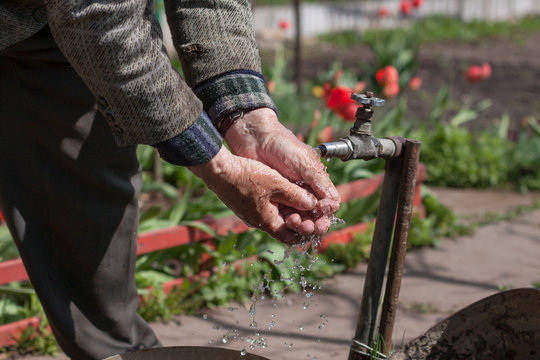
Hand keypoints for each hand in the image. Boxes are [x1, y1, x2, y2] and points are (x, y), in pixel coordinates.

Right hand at [189, 146, 320, 243]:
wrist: (218, 170)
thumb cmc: (245, 176)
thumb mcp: (276, 184)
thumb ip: (296, 195)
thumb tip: (313, 204)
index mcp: (267, 223)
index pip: (292, 238)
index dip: (307, 232)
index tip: (318, 222)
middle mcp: (260, 222)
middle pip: (286, 228)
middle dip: (301, 220)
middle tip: (314, 210)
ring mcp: (252, 214)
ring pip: (278, 217)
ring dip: (291, 210)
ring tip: (304, 199)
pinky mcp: (248, 205)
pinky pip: (268, 209)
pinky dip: (280, 204)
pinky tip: (287, 191)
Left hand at [224, 108, 340, 233]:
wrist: (254, 139)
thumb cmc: (282, 145)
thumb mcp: (304, 162)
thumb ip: (318, 181)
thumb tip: (332, 203)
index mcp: (317, 182)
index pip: (329, 204)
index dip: (326, 212)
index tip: (319, 211)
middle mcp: (305, 192)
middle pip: (316, 216)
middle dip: (314, 224)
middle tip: (307, 226)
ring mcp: (289, 197)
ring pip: (300, 219)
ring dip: (300, 225)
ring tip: (293, 222)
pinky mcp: (274, 201)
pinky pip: (283, 218)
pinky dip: (285, 223)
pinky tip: (283, 223)